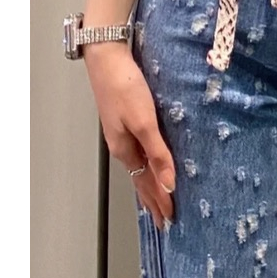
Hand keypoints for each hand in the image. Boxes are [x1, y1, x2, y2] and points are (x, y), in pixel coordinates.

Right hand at [85, 42, 175, 229]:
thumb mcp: (145, 122)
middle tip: (163, 219)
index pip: (146, 183)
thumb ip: (158, 154)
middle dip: (152, 200)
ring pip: (139, 166)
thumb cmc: (125, 87)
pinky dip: (147, 164)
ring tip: (157, 199)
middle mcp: (123, 145)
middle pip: (140, 179)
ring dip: (150, 184)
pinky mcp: (126, 119)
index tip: (170, 219)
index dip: (159, 201)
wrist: (107, 58)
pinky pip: (139, 151)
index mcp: (126, 149)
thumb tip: (168, 184)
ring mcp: (122, 132)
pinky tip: (151, 162)